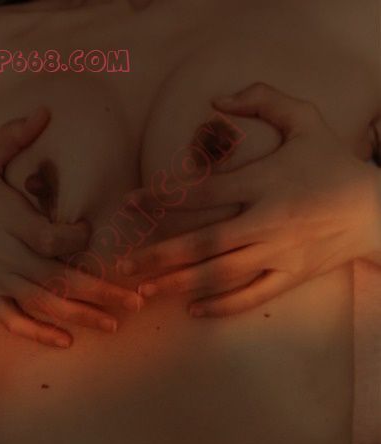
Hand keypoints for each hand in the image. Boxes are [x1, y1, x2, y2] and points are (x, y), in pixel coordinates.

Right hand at [0, 108, 140, 346]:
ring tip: (114, 323)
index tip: (89, 232)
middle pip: (58, 278)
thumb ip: (12, 136)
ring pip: (44, 304)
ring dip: (81, 315)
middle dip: (99, 291)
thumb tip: (43, 111)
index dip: (76, 239)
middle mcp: (7, 256)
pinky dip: (39, 333)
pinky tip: (67, 340)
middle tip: (135, 301)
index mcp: (10, 222)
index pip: (50, 239)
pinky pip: (16, 322)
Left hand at [122, 83, 380, 316]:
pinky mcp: (290, 277)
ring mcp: (279, 253)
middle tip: (124, 267)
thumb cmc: (333, 163)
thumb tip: (218, 99)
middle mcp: (267, 221)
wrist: (374, 209)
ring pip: (221, 274)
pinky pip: (250, 296)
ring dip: (180, 284)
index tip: (133, 203)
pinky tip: (192, 308)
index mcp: (264, 182)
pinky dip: (221, 305)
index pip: (204, 192)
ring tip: (146, 291)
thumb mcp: (304, 119)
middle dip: (160, 255)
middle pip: (204, 242)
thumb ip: (263, 100)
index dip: (165, 198)